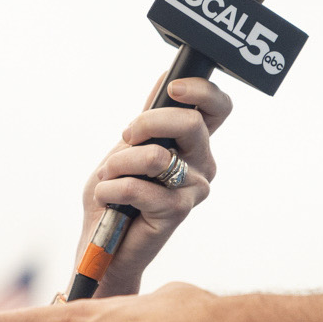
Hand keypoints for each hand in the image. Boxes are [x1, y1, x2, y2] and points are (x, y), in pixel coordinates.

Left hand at [78, 76, 232, 294]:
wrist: (103, 245)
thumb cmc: (115, 194)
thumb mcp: (128, 145)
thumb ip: (150, 116)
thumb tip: (168, 76)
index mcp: (194, 143)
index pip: (219, 107)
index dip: (202, 90)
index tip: (174, 88)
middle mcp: (202, 164)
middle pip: (190, 122)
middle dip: (146, 122)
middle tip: (125, 137)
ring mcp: (194, 188)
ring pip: (156, 156)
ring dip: (118, 164)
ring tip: (109, 178)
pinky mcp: (178, 211)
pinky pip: (139, 187)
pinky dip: (111, 189)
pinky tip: (108, 199)